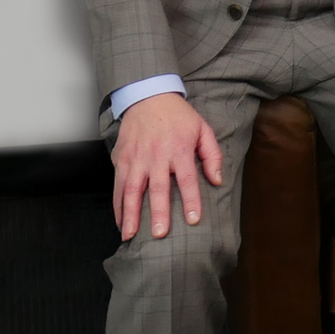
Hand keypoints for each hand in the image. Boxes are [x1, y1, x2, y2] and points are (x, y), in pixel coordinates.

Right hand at [111, 92, 221, 240]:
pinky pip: (118, 187)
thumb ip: (212, 156)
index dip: (191, 200)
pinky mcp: (120, 160)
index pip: (187, 179)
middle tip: (159, 234)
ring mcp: (135, 159)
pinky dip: (117, 206)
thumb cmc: (179, 117)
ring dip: (130, 214)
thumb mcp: (203, 130)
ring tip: (130, 235)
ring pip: (131, 191)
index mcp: (179, 150)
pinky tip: (120, 222)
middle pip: (157, 189)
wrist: (148, 97)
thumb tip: (217, 180)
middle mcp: (156, 156)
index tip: (193, 219)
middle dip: (158, 213)